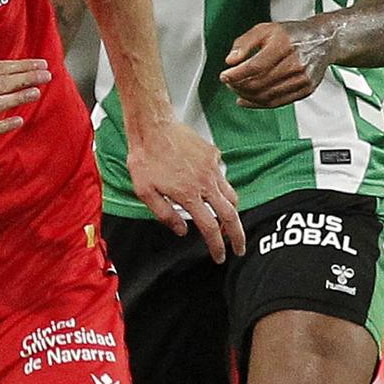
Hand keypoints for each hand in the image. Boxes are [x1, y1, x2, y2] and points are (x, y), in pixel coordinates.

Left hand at [125, 118, 245, 260]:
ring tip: (229, 223)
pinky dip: (222, 188)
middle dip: (238, 235)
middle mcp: (205, 183)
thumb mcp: (145, 192)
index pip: (210, 228)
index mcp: (188, 195)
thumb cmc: (145, 158)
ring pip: (231, 196)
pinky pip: (223, 176)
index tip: (221, 256)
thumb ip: (165, 214)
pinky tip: (212, 191)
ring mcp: (212, 168)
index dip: (217, 246)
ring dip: (233, 213)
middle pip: (230, 215)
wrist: (153, 127)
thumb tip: (182, 231)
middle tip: (239, 248)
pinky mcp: (213, 155)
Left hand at [220, 19, 333, 108]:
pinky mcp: (306, 89)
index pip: (256, 66)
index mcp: (285, 45)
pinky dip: (258, 104)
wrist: (324, 40)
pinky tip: (246, 100)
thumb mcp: (265, 29)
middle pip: (260, 83)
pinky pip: (278, 102)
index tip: (224, 76)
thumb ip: (244, 43)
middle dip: (239, 86)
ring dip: (246, 96)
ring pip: (267, 96)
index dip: (237, 75)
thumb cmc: (292, 34)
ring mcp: (303, 78)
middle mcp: (297, 63)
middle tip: (229, 83)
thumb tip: (230, 61)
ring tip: (237, 89)